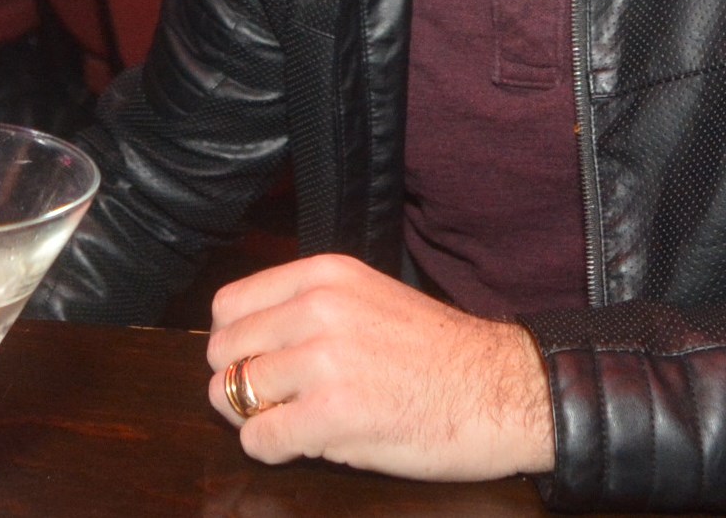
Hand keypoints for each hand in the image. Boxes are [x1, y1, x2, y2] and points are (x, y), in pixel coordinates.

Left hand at [203, 253, 552, 481]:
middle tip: (269, 401)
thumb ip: (309, 308)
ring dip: (253, 417)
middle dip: (236, 382)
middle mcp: (317, 309)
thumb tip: (249, 339)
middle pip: (223, 350)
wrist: (502, 390)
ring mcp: (323, 361)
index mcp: (323, 276)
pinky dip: (269, 449)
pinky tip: (300, 445)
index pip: (229, 305)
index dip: (234, 342)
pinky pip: (259, 438)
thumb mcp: (368, 298)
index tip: (254, 363)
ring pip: (231, 394)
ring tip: (290, 422)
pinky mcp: (333, 415)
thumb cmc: (440, 353)